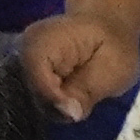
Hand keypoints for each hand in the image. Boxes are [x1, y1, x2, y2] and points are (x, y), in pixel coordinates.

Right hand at [21, 3, 139, 120]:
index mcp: (44, 40)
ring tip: (83, 93)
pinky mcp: (31, 71)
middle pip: (33, 91)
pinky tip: (73, 92)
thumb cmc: (114, 44)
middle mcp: (25, 49)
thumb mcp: (113, 68)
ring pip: (35, 97)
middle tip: (86, 98)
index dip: (55, 99)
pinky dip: (58, 101)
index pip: (36, 78)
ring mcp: (25, 60)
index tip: (78, 109)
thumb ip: (87, 90)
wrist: (106, 25)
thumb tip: (68, 114)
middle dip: (60, 105)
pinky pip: (39, 94)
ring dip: (60, 104)